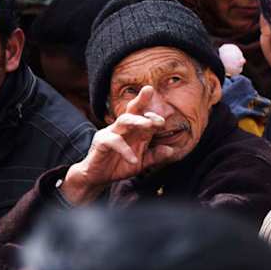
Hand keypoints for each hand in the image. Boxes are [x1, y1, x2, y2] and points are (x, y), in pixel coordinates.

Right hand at [61, 87, 176, 203]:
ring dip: (136, 121)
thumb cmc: (120, 165)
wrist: (99, 178)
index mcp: (134, 130)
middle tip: (150, 92)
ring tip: (148, 125)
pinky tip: (134, 160)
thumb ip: (155, 156)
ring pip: (123, 120)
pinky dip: (125, 150)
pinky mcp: (101, 142)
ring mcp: (110, 133)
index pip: (144, 116)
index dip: (153, 115)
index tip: (163, 121)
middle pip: (132, 110)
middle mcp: (123, 128)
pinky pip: (114, 142)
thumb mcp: (142, 162)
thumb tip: (171, 150)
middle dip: (140, 100)